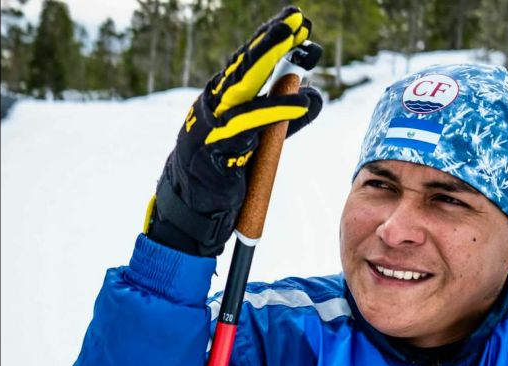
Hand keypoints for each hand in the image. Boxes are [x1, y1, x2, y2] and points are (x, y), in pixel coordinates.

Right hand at [145, 6, 322, 256]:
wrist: (193, 203)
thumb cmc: (223, 167)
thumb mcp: (260, 139)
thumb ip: (284, 118)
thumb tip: (314, 94)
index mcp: (224, 97)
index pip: (250, 63)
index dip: (272, 40)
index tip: (297, 22)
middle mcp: (216, 102)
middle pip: (244, 66)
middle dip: (270, 40)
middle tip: (293, 20)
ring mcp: (213, 121)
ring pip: (242, 86)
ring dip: (267, 60)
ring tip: (292, 43)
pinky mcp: (216, 146)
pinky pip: (248, 124)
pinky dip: (274, 112)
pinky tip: (298, 104)